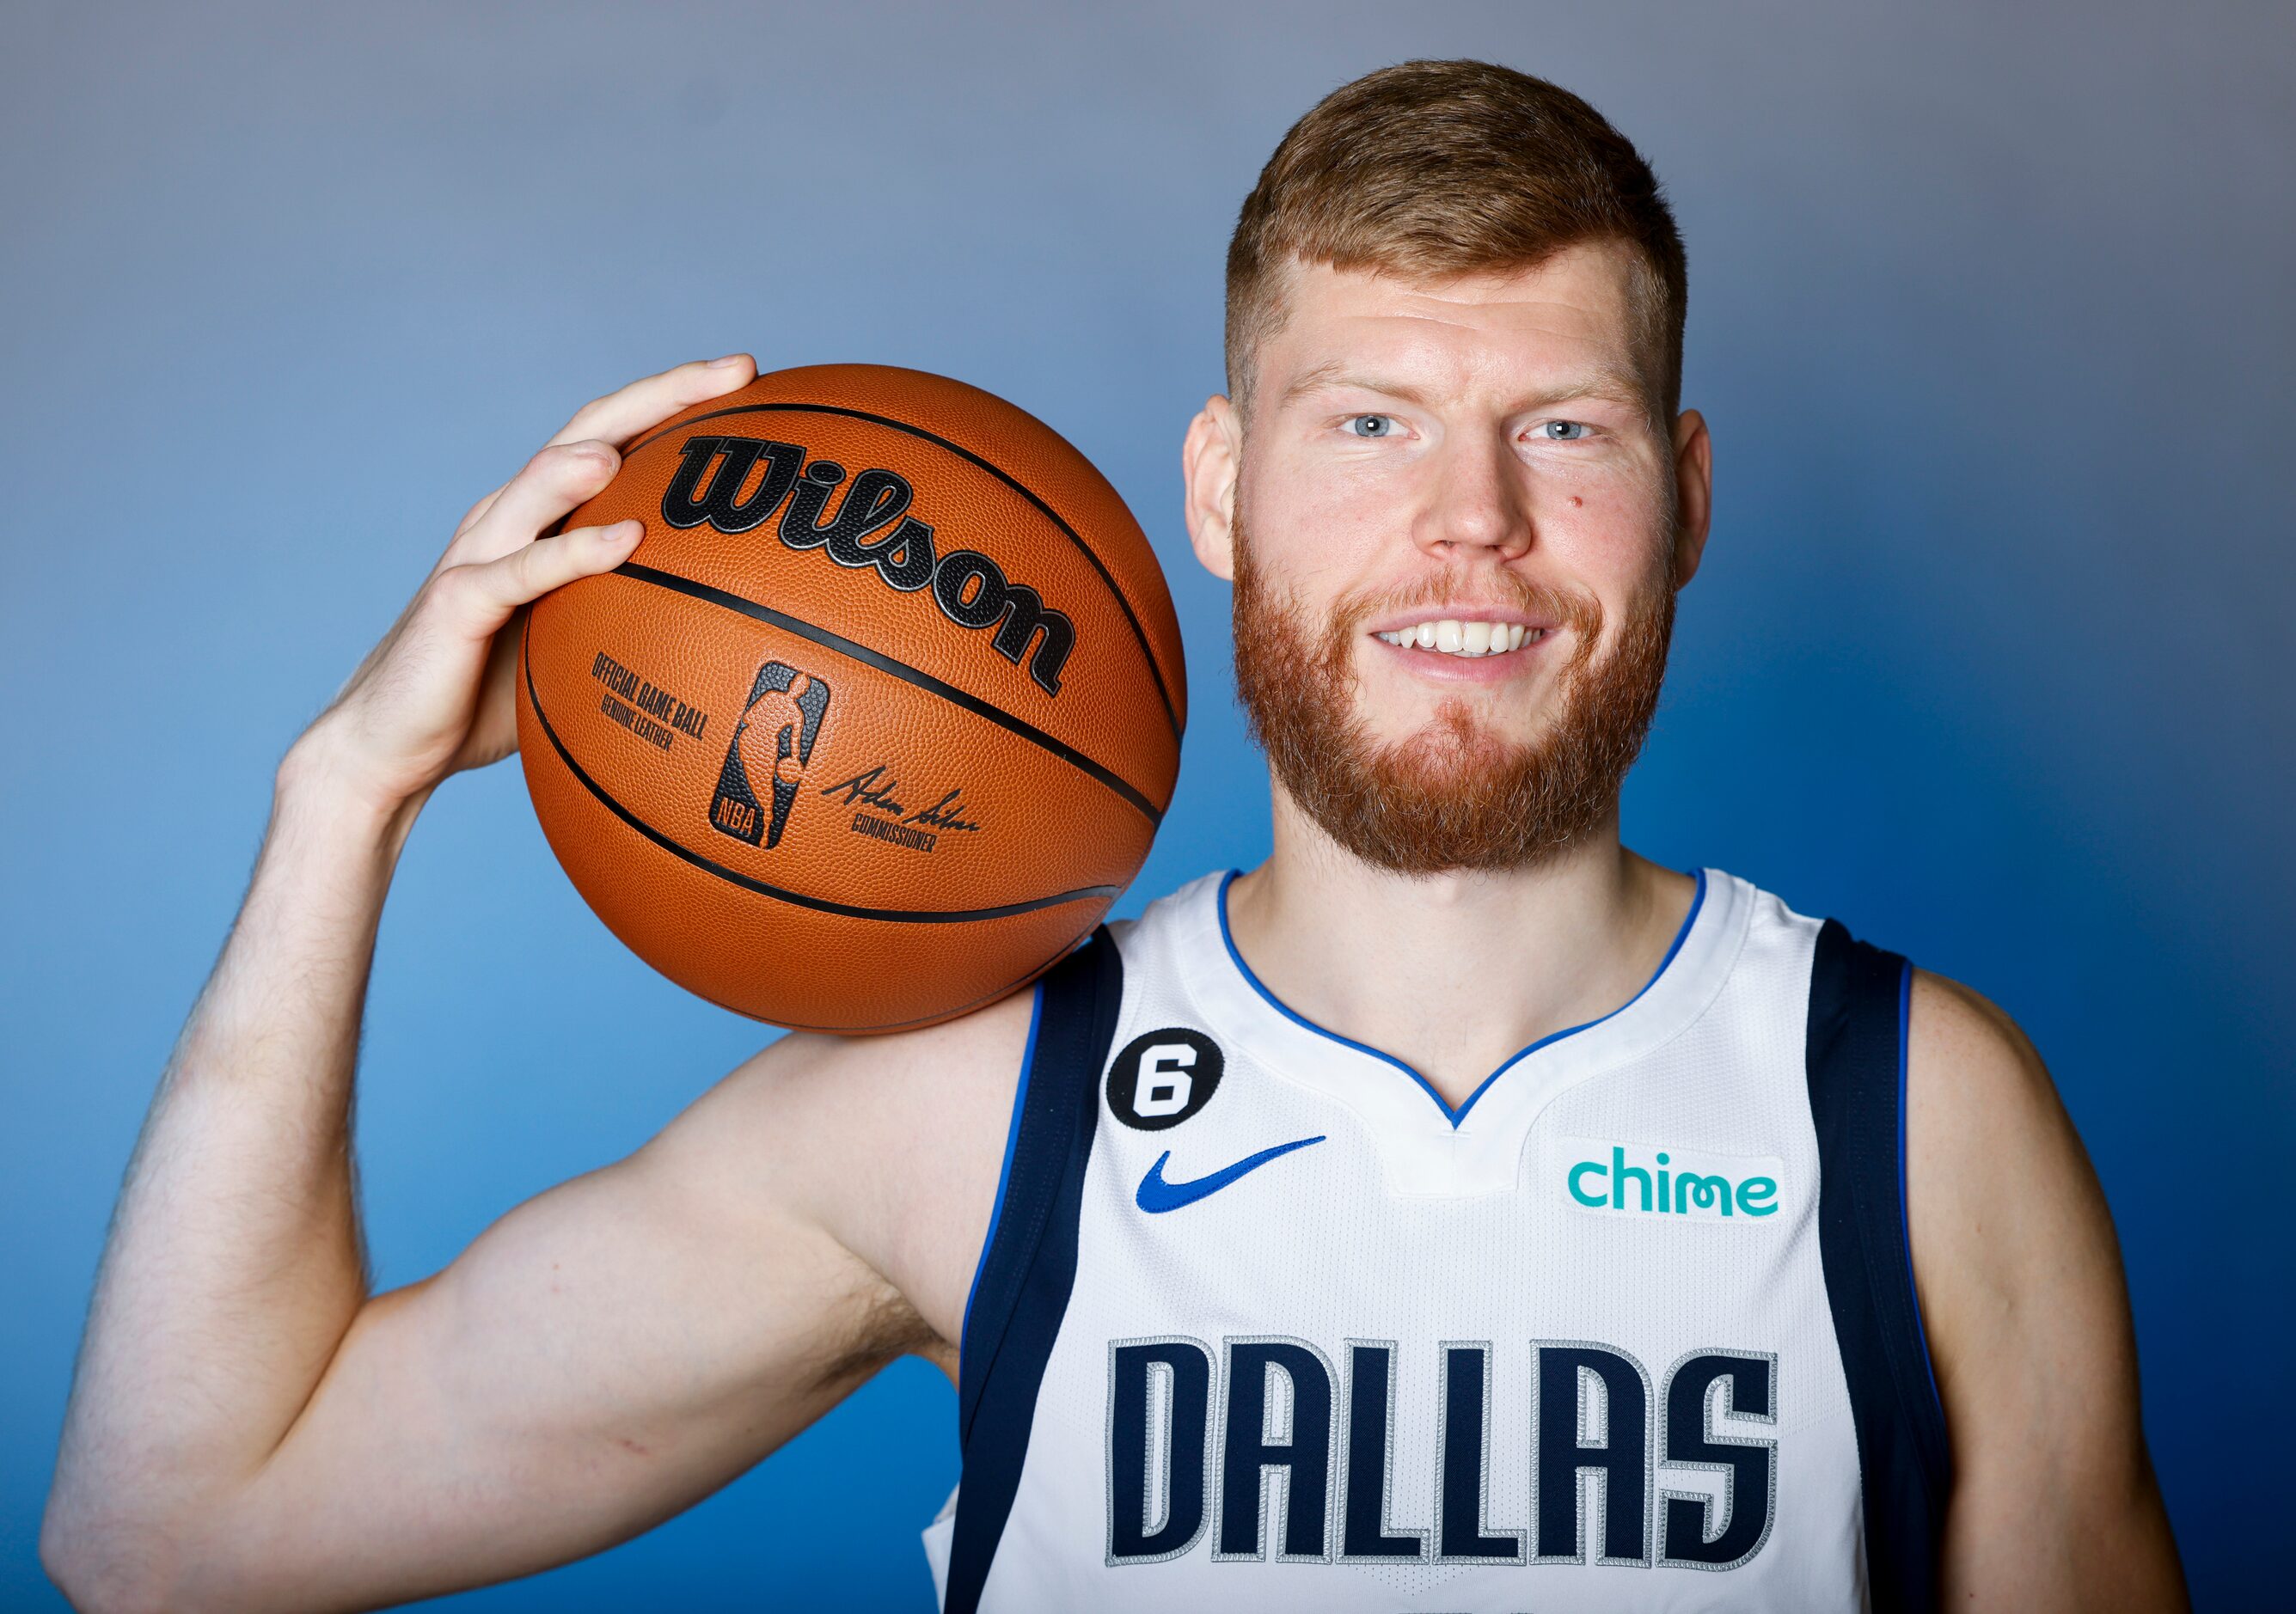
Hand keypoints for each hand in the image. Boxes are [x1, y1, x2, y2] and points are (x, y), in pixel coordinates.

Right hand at [297, 353, 758, 814]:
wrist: (392, 744)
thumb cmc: (487, 698)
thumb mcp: (576, 649)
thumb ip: (630, 622)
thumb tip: (726, 638)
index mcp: (543, 518)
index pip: (616, 439)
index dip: (677, 402)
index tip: (750, 378)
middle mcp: (511, 516)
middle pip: (592, 431)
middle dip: (666, 393)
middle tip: (740, 370)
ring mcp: (480, 551)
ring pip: (547, 479)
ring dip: (609, 448)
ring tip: (671, 420)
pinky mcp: (459, 599)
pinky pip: (524, 568)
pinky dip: (575, 549)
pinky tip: (626, 538)